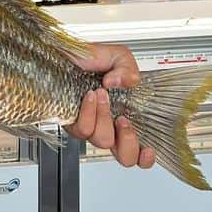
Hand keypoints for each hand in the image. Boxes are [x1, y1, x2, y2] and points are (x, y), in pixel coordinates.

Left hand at [64, 42, 156, 169]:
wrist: (63, 54)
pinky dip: (89, 112)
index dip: (145, 158)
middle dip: (128, 140)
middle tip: (123, 119)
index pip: (139, 149)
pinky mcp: (71, 123)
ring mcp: (89, 126)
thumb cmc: (89, 58)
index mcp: (125, 116)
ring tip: (102, 95)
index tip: (148, 150)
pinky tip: (89, 97)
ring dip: (105, 117)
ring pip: (103, 140)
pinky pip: (83, 129)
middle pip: (124, 156)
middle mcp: (108, 126)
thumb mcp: (118, 56)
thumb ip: (129, 70)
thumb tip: (122, 82)